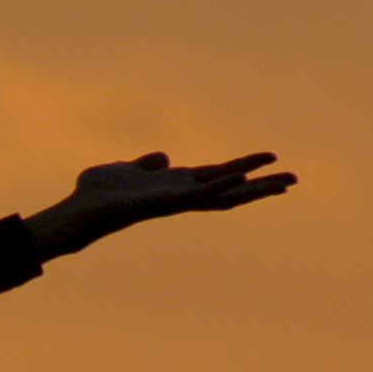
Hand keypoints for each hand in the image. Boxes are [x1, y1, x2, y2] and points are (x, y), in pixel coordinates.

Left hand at [24, 151, 293, 258]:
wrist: (78, 211)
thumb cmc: (98, 195)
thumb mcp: (127, 170)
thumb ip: (147, 165)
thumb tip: (165, 160)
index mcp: (176, 186)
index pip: (219, 177)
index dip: (245, 170)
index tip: (272, 163)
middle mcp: (181, 197)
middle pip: (231, 190)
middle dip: (262, 186)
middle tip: (294, 180)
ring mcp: (175, 202)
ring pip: (222, 196)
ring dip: (253, 189)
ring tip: (283, 182)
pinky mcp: (163, 203)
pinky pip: (195, 195)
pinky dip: (218, 186)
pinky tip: (239, 177)